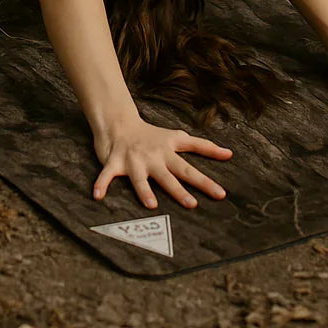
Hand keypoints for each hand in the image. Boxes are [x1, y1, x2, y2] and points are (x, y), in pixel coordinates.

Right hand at [92, 118, 231, 209]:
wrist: (120, 122)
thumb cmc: (151, 135)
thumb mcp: (178, 137)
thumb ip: (203, 146)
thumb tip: (230, 153)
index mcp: (168, 154)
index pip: (190, 170)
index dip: (205, 182)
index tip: (221, 194)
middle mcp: (152, 158)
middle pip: (168, 176)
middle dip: (179, 190)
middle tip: (192, 204)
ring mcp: (133, 161)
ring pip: (139, 178)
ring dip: (144, 191)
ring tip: (151, 205)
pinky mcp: (114, 162)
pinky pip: (106, 175)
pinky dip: (101, 184)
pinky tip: (98, 196)